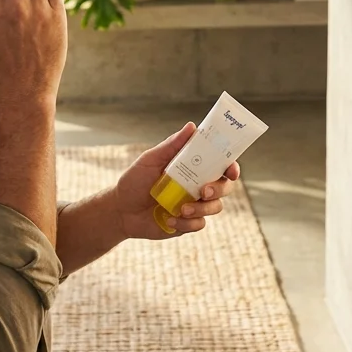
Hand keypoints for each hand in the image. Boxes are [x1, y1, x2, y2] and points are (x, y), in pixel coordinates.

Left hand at [108, 123, 240, 239]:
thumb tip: (192, 126)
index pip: (220, 165)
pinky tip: (168, 220)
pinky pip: (199, 224)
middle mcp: (197, 186)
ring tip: (180, 209)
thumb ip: (172, 146)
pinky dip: (186, 223)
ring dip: (201, 209)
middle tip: (203, 191)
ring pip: (215, 207)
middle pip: (224, 187)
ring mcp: (194, 206)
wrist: (120, 210)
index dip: (231, 167)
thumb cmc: (135, 181)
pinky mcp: (187, 224)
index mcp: (192, 168)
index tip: (231, 170)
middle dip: (219, 189)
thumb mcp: (151, 160)